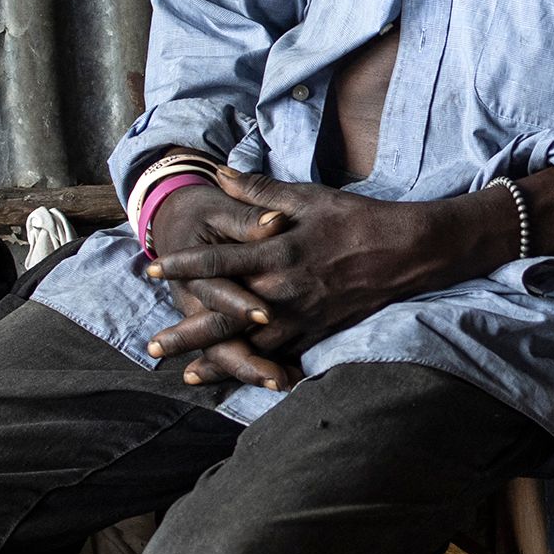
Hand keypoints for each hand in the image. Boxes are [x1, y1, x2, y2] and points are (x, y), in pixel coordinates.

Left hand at [144, 168, 509, 362]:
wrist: (404, 251)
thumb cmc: (352, 218)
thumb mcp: (305, 196)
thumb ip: (258, 191)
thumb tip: (219, 173)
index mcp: (275, 252)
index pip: (217, 263)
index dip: (181, 266)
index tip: (150, 270)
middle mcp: (282, 290)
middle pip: (224, 316)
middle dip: (188, 333)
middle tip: (154, 347)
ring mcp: (300, 316)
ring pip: (251, 344)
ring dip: (217, 361)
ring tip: (187, 375)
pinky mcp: (318, 332)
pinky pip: (283, 355)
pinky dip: (258, 368)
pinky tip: (239, 380)